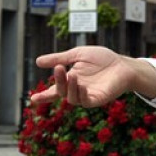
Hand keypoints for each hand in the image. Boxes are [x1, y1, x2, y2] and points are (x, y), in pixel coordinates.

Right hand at [32, 46, 155, 107]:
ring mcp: (86, 96)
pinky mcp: (97, 99)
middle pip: (61, 91)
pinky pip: (84, 101)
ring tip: (71, 74)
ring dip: (69, 87)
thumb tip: (37, 61)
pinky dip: (80, 93)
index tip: (33, 99)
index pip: (54, 89)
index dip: (44, 95)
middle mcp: (77, 90)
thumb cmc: (102, 59)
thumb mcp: (78, 54)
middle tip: (58, 68)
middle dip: (57, 81)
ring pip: (71, 98)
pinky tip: (81, 84)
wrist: (122, 64)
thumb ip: (59, 58)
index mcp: (71, 80)